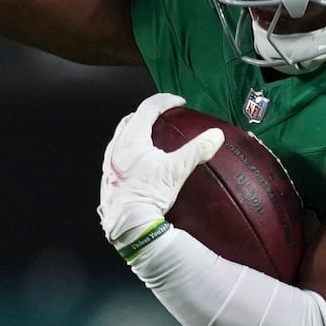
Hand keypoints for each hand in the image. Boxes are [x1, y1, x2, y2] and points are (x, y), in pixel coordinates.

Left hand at [98, 93, 222, 247]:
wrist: (128, 224)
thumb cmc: (149, 194)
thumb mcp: (177, 170)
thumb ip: (197, 150)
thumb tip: (216, 136)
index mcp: (131, 139)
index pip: (147, 108)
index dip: (165, 101)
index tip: (180, 103)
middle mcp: (116, 147)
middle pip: (131, 120)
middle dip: (148, 114)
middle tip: (164, 116)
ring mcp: (109, 163)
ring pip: (122, 137)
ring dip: (137, 131)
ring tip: (153, 137)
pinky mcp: (108, 178)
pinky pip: (119, 154)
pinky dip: (131, 149)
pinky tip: (141, 162)